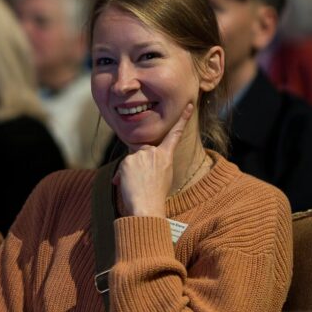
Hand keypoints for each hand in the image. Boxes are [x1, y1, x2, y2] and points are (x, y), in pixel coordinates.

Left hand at [115, 102, 192, 217]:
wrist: (146, 205)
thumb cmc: (156, 195)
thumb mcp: (163, 175)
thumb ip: (156, 162)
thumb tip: (143, 160)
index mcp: (166, 156)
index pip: (175, 134)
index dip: (182, 119)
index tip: (189, 106)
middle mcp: (154, 152)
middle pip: (144, 150)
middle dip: (140, 162)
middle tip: (143, 179)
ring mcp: (140, 155)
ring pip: (133, 158)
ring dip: (131, 170)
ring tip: (138, 185)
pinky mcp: (128, 160)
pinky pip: (123, 166)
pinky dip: (122, 176)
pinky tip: (127, 185)